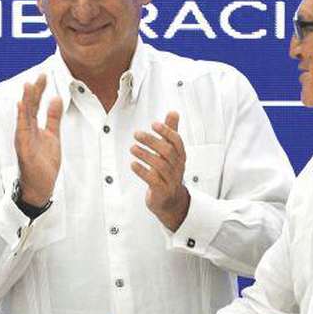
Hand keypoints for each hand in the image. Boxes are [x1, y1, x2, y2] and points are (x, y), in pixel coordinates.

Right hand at [15, 74, 62, 205]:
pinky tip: (22, 107)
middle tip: (39, 76)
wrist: (40, 186)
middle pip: (29, 107)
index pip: (35, 105)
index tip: (44, 75)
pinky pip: (22, 132)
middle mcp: (26, 131)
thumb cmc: (43, 163)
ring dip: (26, 101)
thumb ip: (53, 118)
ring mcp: (23, 140)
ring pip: (24, 117)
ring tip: (28, 86)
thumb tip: (56, 99)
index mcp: (33, 127)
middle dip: (34, 92)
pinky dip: (21, 119)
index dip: (39, 90)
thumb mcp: (52, 136)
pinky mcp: (24, 149)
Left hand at [130, 111, 190, 231]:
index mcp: (180, 156)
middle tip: (136, 134)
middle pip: (167, 151)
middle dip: (152, 141)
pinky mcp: (161, 191)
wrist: (170, 201)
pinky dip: (142, 171)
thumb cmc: (168, 172)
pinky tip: (133, 164)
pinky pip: (153, 180)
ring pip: (160, 165)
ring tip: (132, 148)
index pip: (177, 141)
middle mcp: (177, 167)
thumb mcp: (171, 152)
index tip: (153, 124)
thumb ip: (171, 132)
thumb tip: (173, 112)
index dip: (166, 132)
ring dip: (145, 155)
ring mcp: (170, 180)